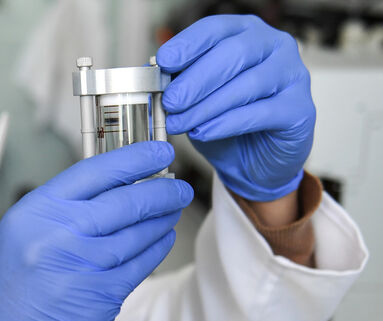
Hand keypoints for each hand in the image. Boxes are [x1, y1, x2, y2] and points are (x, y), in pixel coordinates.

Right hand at [0, 142, 192, 320]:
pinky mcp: (101, 296)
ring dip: (161, 220)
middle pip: (125, 200)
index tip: (158, 151)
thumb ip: (63, 211)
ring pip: (138, 233)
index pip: (94, 171)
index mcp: (36, 211)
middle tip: (178, 188)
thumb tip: (114, 188)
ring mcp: (81, 265)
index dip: (134, 158)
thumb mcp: (23, 235)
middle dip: (161, 191)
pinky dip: (156, 249)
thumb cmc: (7, 293)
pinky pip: (140, 264)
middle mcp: (58, 233)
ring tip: (171, 211)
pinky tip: (161, 240)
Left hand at [157, 14, 314, 201]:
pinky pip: (261, 113)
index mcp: (246, 33)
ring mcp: (293, 74)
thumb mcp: (195, 98)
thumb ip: (178, 82)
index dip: (188, 44)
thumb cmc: (225, 121)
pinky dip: (227, 123)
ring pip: (247, 84)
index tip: (164, 62)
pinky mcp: (300, 108)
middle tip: (170, 101)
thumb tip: (151, 73)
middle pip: (233, 53)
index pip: (215, 29)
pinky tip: (204, 131)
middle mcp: (274, 46)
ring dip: (207, 106)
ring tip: (181, 122)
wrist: (253, 162)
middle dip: (196, 79)